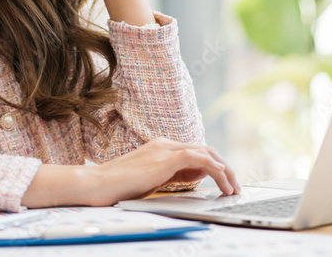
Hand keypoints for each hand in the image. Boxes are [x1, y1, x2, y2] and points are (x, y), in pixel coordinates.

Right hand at [83, 138, 240, 205]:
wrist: (97, 184)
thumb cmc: (118, 186)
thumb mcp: (150, 180)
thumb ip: (170, 175)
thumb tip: (194, 177)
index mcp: (159, 148)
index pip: (194, 151)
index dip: (212, 166)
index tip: (222, 182)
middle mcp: (164, 144)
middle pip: (204, 149)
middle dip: (224, 167)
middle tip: (234, 185)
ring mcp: (164, 149)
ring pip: (206, 152)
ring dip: (224, 170)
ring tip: (233, 188)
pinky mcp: (165, 158)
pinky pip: (199, 159)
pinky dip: (216, 169)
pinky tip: (223, 182)